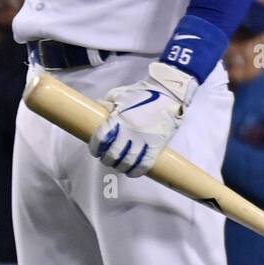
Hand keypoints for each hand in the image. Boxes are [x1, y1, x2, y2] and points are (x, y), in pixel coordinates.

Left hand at [89, 61, 195, 176]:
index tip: (95, 151)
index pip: (101, 138)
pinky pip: (146, 163)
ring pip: (128, 161)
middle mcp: (130, 131)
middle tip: (106, 159)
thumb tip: (95, 109)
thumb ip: (106, 103)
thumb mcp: (119, 94)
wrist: (168, 93)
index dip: (95, 148)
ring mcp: (145, 139)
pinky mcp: (158, 144)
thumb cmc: (142, 92)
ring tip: (118, 166)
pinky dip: (137, 171)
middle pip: (114, 153)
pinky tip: (131, 172)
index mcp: (119, 118)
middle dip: (107, 159)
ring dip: (120, 167)